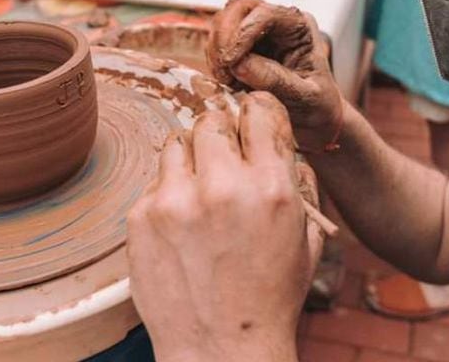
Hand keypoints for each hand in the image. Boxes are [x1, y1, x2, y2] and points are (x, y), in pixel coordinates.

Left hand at [128, 93, 322, 361]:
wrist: (222, 350)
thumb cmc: (271, 295)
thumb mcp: (306, 237)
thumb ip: (296, 180)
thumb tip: (274, 136)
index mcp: (272, 187)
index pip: (258, 111)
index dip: (256, 115)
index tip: (251, 123)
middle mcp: (223, 186)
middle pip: (211, 120)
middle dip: (220, 135)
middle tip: (224, 161)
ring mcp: (176, 201)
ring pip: (177, 143)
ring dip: (190, 160)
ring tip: (200, 194)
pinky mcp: (142, 217)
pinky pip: (155, 181)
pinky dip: (168, 194)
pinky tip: (182, 226)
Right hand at [208, 0, 343, 150]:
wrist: (314, 119)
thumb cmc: (318, 105)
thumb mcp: (305, 97)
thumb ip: (275, 80)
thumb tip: (240, 64)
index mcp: (299, 27)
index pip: (266, 13)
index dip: (243, 32)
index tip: (231, 61)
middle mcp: (278, 23)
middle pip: (239, 6)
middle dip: (224, 35)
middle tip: (223, 69)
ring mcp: (257, 32)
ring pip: (223, 21)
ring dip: (217, 49)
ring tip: (227, 80)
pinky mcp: (241, 47)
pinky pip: (218, 42)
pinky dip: (215, 60)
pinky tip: (227, 81)